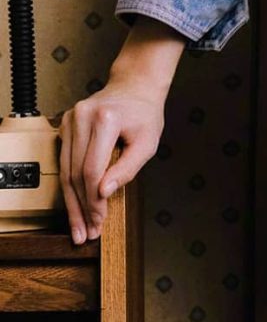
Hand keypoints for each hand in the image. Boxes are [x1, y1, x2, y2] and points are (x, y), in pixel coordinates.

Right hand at [59, 80, 166, 244]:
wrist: (134, 87)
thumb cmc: (144, 115)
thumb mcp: (147, 144)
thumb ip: (127, 169)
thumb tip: (104, 192)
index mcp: (104, 119)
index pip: (92, 168)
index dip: (93, 200)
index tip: (98, 221)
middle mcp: (81, 117)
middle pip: (74, 172)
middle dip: (80, 208)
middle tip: (84, 234)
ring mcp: (70, 119)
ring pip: (65, 170)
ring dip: (72, 202)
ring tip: (78, 227)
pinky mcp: (65, 125)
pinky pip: (64, 161)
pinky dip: (70, 186)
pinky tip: (75, 206)